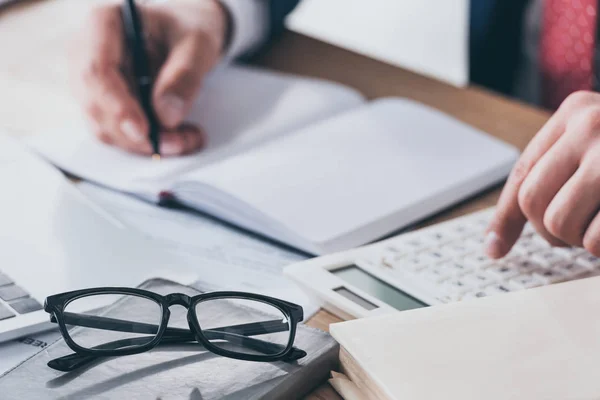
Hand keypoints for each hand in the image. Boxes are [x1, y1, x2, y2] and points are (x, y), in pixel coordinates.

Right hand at [71, 0, 227, 155]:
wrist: (185, 37)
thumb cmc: (186, 31)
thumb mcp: (197, 44)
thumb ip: (184, 75)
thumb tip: (166, 116)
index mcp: (104, 24)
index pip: (97, 71)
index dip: (117, 106)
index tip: (142, 131)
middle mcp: (87, 55)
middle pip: (97, 106)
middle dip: (137, 135)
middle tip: (177, 143)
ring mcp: (93, 85)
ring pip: (107, 128)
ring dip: (146, 144)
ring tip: (187, 138)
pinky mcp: (106, 107)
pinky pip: (120, 135)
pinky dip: (150, 144)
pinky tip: (179, 138)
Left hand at [486, 91, 599, 257]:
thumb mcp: (599, 142)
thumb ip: (557, 170)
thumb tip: (494, 243)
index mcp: (575, 112)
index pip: (522, 172)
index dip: (505, 217)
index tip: (494, 248)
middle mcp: (591, 124)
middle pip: (532, 200)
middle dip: (549, 231)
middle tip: (574, 236)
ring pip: (558, 221)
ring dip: (578, 240)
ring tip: (599, 229)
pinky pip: (594, 239)